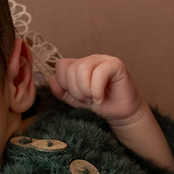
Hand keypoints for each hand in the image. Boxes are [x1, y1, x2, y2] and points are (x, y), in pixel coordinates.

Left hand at [50, 54, 173, 171]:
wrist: (120, 114)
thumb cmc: (100, 105)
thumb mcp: (76, 100)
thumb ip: (62, 92)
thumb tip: (52, 82)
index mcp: (79, 65)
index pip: (61, 66)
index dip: (65, 84)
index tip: (77, 96)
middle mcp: (91, 59)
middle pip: (71, 68)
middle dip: (76, 90)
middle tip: (87, 100)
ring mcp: (104, 60)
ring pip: (83, 68)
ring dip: (86, 90)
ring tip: (93, 98)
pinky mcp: (116, 65)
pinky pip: (99, 73)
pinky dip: (97, 90)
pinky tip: (101, 98)